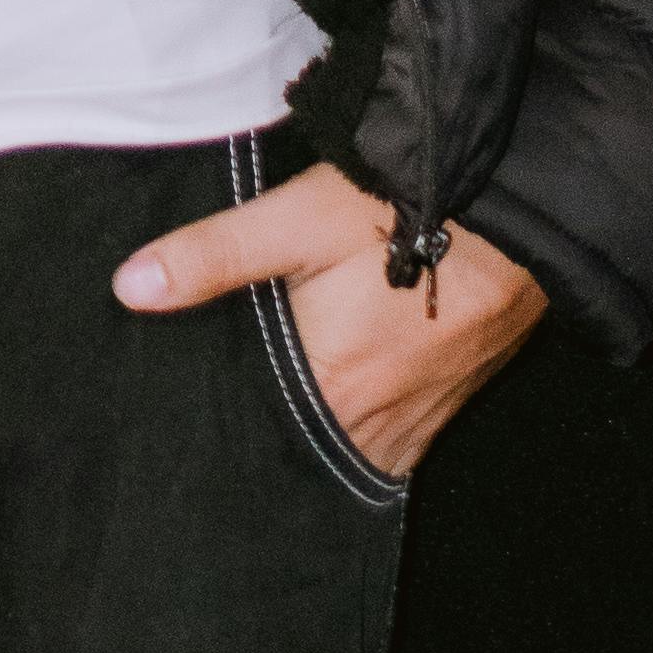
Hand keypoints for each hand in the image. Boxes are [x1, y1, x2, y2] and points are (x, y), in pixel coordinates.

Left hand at [113, 160, 546, 479]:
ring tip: (281, 421)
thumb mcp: (299, 217)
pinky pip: (404, 433)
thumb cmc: (406, 203)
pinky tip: (348, 400)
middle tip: (230, 433)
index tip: (193, 443)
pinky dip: (372, 426)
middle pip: (312, 452)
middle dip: (275, 445)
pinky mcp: (459, 389)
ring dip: (326, 439)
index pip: (265, 441)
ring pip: (361, 448)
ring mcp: (428, 410)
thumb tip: (130, 288)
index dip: (232, 440)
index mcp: (335, 388)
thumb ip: (214, 256)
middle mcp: (384, 419)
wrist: (522, 201)